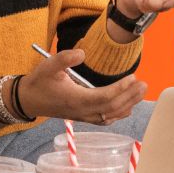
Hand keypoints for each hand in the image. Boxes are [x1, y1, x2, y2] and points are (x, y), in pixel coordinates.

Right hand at [18, 48, 146, 124]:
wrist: (29, 99)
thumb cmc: (39, 81)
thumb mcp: (49, 65)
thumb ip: (65, 58)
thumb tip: (82, 53)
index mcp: (76, 100)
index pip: (105, 98)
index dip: (121, 89)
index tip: (132, 78)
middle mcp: (82, 112)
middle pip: (112, 108)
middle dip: (130, 97)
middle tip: (144, 84)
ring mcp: (83, 116)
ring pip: (111, 115)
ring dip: (128, 104)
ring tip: (141, 92)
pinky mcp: (83, 117)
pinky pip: (106, 119)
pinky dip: (119, 113)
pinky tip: (128, 106)